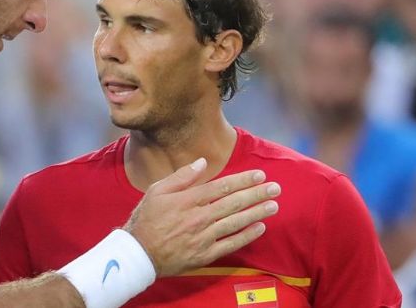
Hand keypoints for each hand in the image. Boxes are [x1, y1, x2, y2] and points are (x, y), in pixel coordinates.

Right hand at [124, 159, 279, 276]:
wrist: (139, 254)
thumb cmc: (146, 219)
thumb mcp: (157, 191)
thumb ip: (182, 176)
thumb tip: (203, 162)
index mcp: (187, 200)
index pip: (222, 187)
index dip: (243, 180)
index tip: (259, 175)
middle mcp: (198, 217)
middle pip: (234, 203)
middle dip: (257, 194)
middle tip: (276, 188)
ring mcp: (203, 237)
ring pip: (236, 222)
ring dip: (257, 213)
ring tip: (273, 205)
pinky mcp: (205, 254)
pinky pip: (231, 244)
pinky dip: (246, 236)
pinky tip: (260, 228)